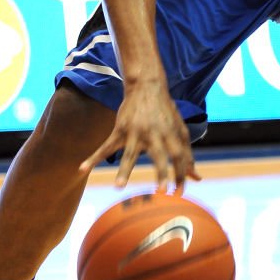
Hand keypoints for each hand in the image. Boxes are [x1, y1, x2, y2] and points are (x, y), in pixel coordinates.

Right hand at [80, 82, 201, 191]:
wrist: (146, 88)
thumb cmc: (166, 114)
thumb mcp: (179, 131)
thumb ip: (187, 155)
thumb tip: (197, 178)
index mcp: (171, 134)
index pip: (178, 156)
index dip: (180, 173)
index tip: (179, 192)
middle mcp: (154, 134)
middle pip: (159, 155)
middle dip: (160, 172)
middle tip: (161, 190)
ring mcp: (135, 132)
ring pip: (129, 153)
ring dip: (124, 170)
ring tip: (119, 186)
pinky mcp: (120, 130)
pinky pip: (106, 146)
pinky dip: (94, 158)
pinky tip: (82, 169)